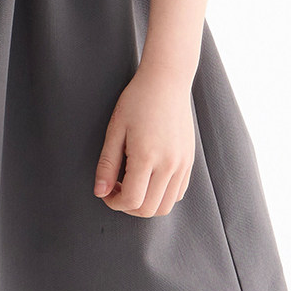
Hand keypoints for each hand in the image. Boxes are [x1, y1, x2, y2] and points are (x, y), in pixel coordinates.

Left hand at [93, 65, 195, 217]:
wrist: (167, 81)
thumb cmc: (137, 101)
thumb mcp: (115, 130)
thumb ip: (107, 165)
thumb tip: (100, 192)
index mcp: (147, 157)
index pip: (131, 200)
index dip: (114, 203)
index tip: (106, 191)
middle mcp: (169, 164)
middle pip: (149, 209)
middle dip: (128, 207)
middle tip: (117, 188)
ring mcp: (183, 164)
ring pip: (166, 206)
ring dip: (146, 204)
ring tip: (133, 184)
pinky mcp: (189, 160)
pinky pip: (178, 192)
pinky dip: (162, 195)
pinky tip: (149, 178)